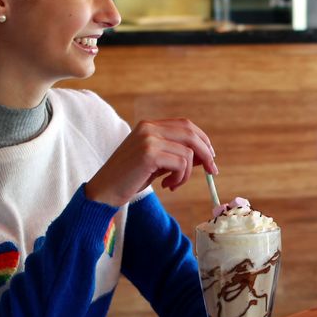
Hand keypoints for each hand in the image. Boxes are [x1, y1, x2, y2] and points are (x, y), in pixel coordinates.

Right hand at [85, 118, 217, 206]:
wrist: (104, 192)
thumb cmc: (129, 178)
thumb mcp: (156, 162)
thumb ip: (176, 155)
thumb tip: (206, 156)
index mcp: (149, 126)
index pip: (185, 125)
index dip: (202, 140)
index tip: (210, 157)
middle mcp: (149, 128)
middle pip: (191, 134)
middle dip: (206, 154)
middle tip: (212, 171)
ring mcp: (148, 139)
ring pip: (188, 153)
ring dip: (187, 174)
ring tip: (173, 184)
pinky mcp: (149, 154)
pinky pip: (181, 164)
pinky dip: (180, 178)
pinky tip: (167, 186)